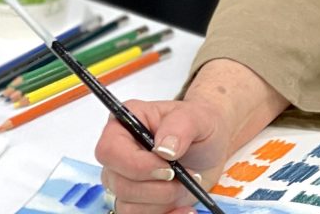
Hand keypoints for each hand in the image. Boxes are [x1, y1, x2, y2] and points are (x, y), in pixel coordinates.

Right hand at [95, 96, 232, 213]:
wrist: (210, 144)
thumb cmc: (199, 123)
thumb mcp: (196, 116)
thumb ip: (180, 126)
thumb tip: (162, 149)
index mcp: (124, 125)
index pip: (109, 150)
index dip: (136, 164)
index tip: (168, 168)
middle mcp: (118, 155)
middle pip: (119, 184)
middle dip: (157, 187)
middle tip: (185, 175)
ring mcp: (124, 181)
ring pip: (128, 207)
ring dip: (163, 201)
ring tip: (187, 184)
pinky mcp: (136, 203)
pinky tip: (185, 209)